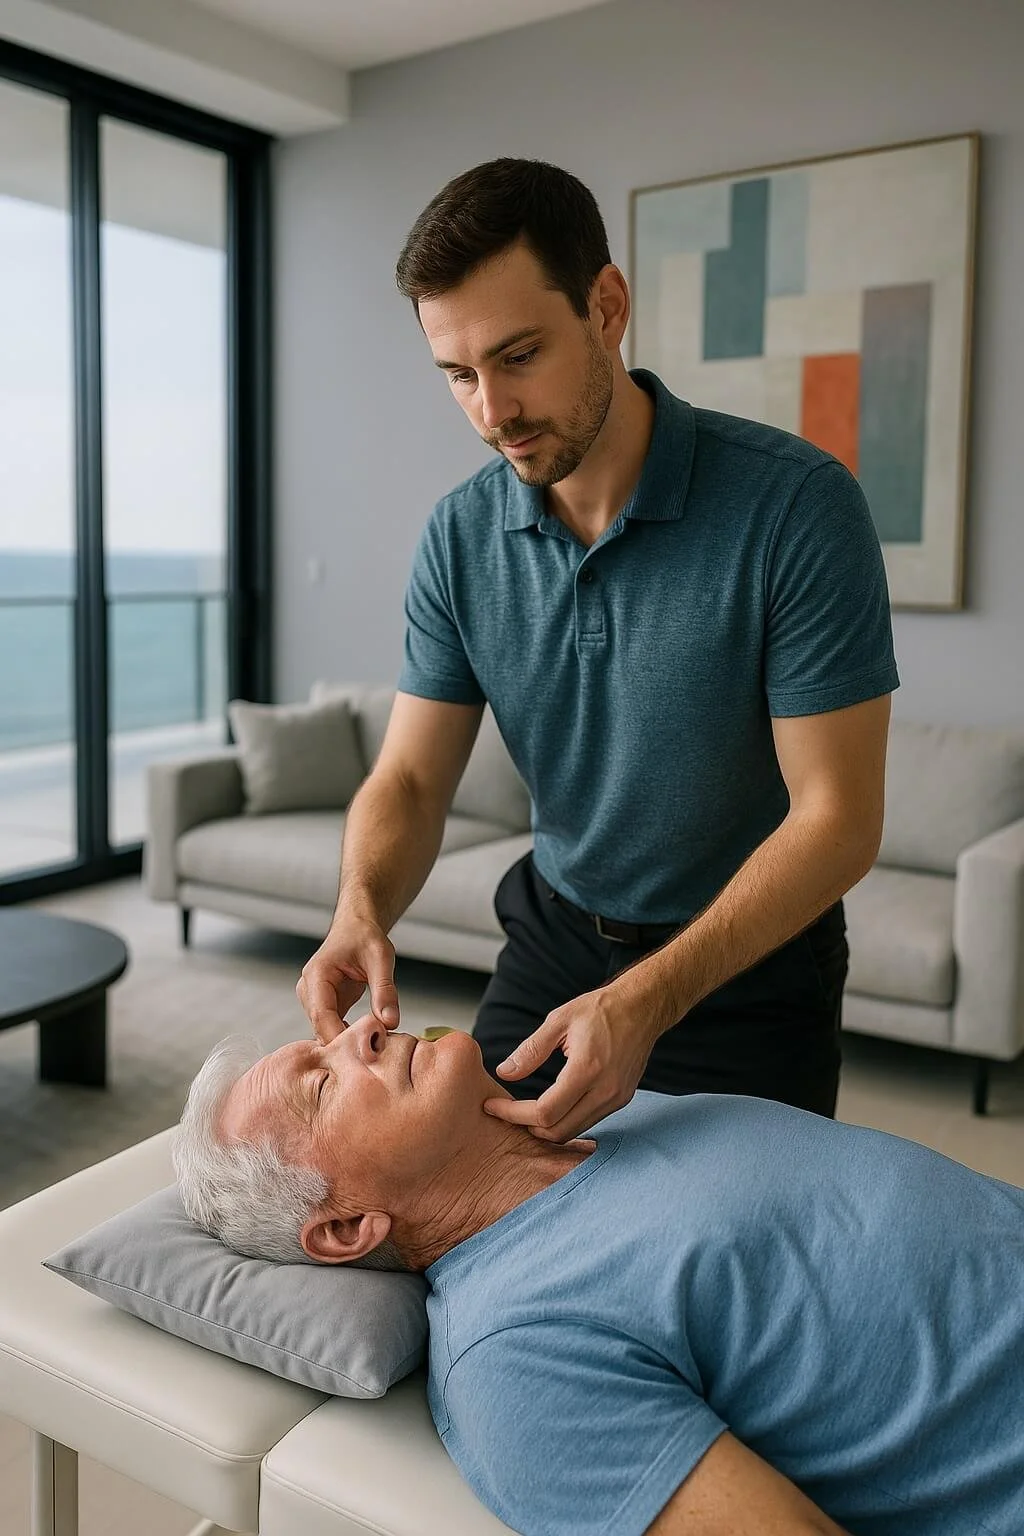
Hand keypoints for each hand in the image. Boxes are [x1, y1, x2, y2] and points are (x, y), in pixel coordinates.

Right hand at [296, 915, 399, 1042]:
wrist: (356, 927)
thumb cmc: (364, 936)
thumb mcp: (381, 958)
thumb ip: (385, 990)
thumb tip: (390, 1022)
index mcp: (317, 975)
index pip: (322, 1015)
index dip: (340, 1037)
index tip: (365, 1051)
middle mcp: (308, 990)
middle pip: (321, 1028)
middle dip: (345, 1044)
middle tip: (375, 1055)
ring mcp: (313, 1000)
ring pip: (325, 1032)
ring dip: (347, 1042)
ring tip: (375, 1047)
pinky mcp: (324, 1006)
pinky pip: (332, 1028)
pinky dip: (349, 1036)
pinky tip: (368, 1039)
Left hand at [482, 982, 661, 1142]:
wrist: (642, 1007)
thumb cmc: (600, 1009)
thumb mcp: (559, 1020)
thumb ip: (530, 1050)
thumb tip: (504, 1072)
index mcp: (586, 1069)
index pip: (544, 1112)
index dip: (513, 1114)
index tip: (492, 1105)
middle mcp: (605, 1090)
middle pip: (558, 1131)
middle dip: (527, 1126)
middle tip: (506, 1111)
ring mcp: (616, 1098)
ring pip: (574, 1131)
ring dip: (547, 1127)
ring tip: (525, 1111)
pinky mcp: (621, 1099)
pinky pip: (589, 1121)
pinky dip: (566, 1121)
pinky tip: (552, 1106)